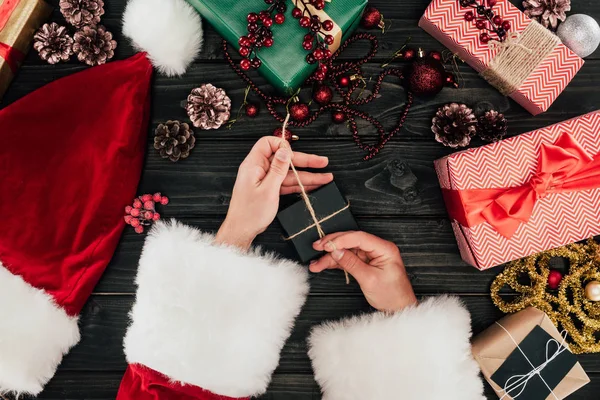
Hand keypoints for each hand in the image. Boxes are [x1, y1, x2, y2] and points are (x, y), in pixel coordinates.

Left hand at [215, 136, 332, 250]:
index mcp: (254, 165)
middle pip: (284, 159)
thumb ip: (278, 169)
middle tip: (322, 162)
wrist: (242, 230)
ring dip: (307, 175)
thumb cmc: (250, 213)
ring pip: (289, 173)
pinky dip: (300, 185)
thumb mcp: (268, 190)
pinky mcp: (269, 189)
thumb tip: (284, 151)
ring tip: (325, 177)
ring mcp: (264, 179)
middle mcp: (259, 169)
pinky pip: (286, 183)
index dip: (282, 146)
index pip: (268, 143)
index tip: (294, 154)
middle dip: (304, 161)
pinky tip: (314, 186)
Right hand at [310, 231, 416, 311]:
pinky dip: (335, 262)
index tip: (327, 245)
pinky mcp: (365, 262)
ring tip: (316, 263)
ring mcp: (370, 255)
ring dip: (330, 256)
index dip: (341, 240)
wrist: (398, 308)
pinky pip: (347, 258)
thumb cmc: (392, 295)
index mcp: (384, 248)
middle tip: (317, 247)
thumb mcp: (369, 279)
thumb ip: (351, 263)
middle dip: (332, 244)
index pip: (359, 238)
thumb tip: (336, 251)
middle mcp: (377, 249)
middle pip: (351, 240)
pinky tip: (323, 264)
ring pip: (346, 250)